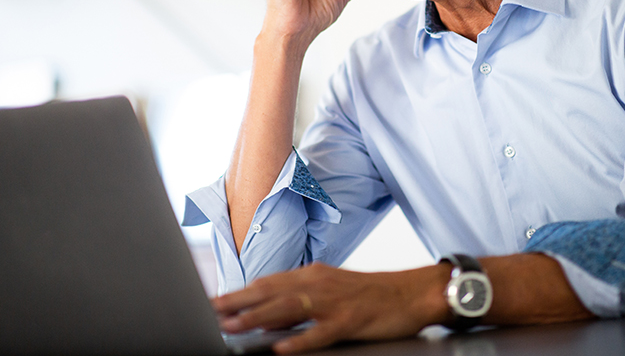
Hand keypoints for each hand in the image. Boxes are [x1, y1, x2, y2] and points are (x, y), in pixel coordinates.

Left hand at [212, 263, 450, 353]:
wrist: (413, 292)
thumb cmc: (371, 294)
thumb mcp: (331, 291)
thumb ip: (298, 303)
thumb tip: (263, 318)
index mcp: (313, 275)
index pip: (268, 283)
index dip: (239, 292)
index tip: (214, 301)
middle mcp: (319, 283)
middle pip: (271, 291)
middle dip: (238, 302)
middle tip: (211, 311)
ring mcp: (334, 301)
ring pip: (288, 308)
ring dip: (257, 317)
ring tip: (233, 327)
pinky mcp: (351, 320)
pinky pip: (321, 331)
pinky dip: (300, 339)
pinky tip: (281, 348)